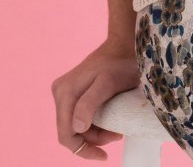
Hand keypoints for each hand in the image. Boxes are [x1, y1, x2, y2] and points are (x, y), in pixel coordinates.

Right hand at [51, 37, 138, 159]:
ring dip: (95, 132)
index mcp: (65, 93)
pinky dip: (94, 123)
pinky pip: (80, 115)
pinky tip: (109, 121)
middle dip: (93, 140)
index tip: (103, 156)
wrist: (125, 43)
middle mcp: (61, 92)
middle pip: (71, 131)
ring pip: (76, 124)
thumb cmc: (120, 63)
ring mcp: (66, 91)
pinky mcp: (74, 90)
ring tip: (116, 129)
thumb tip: (77, 128)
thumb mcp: (107, 83)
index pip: (66, 134)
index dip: (83, 150)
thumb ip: (90, 104)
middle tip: (116, 136)